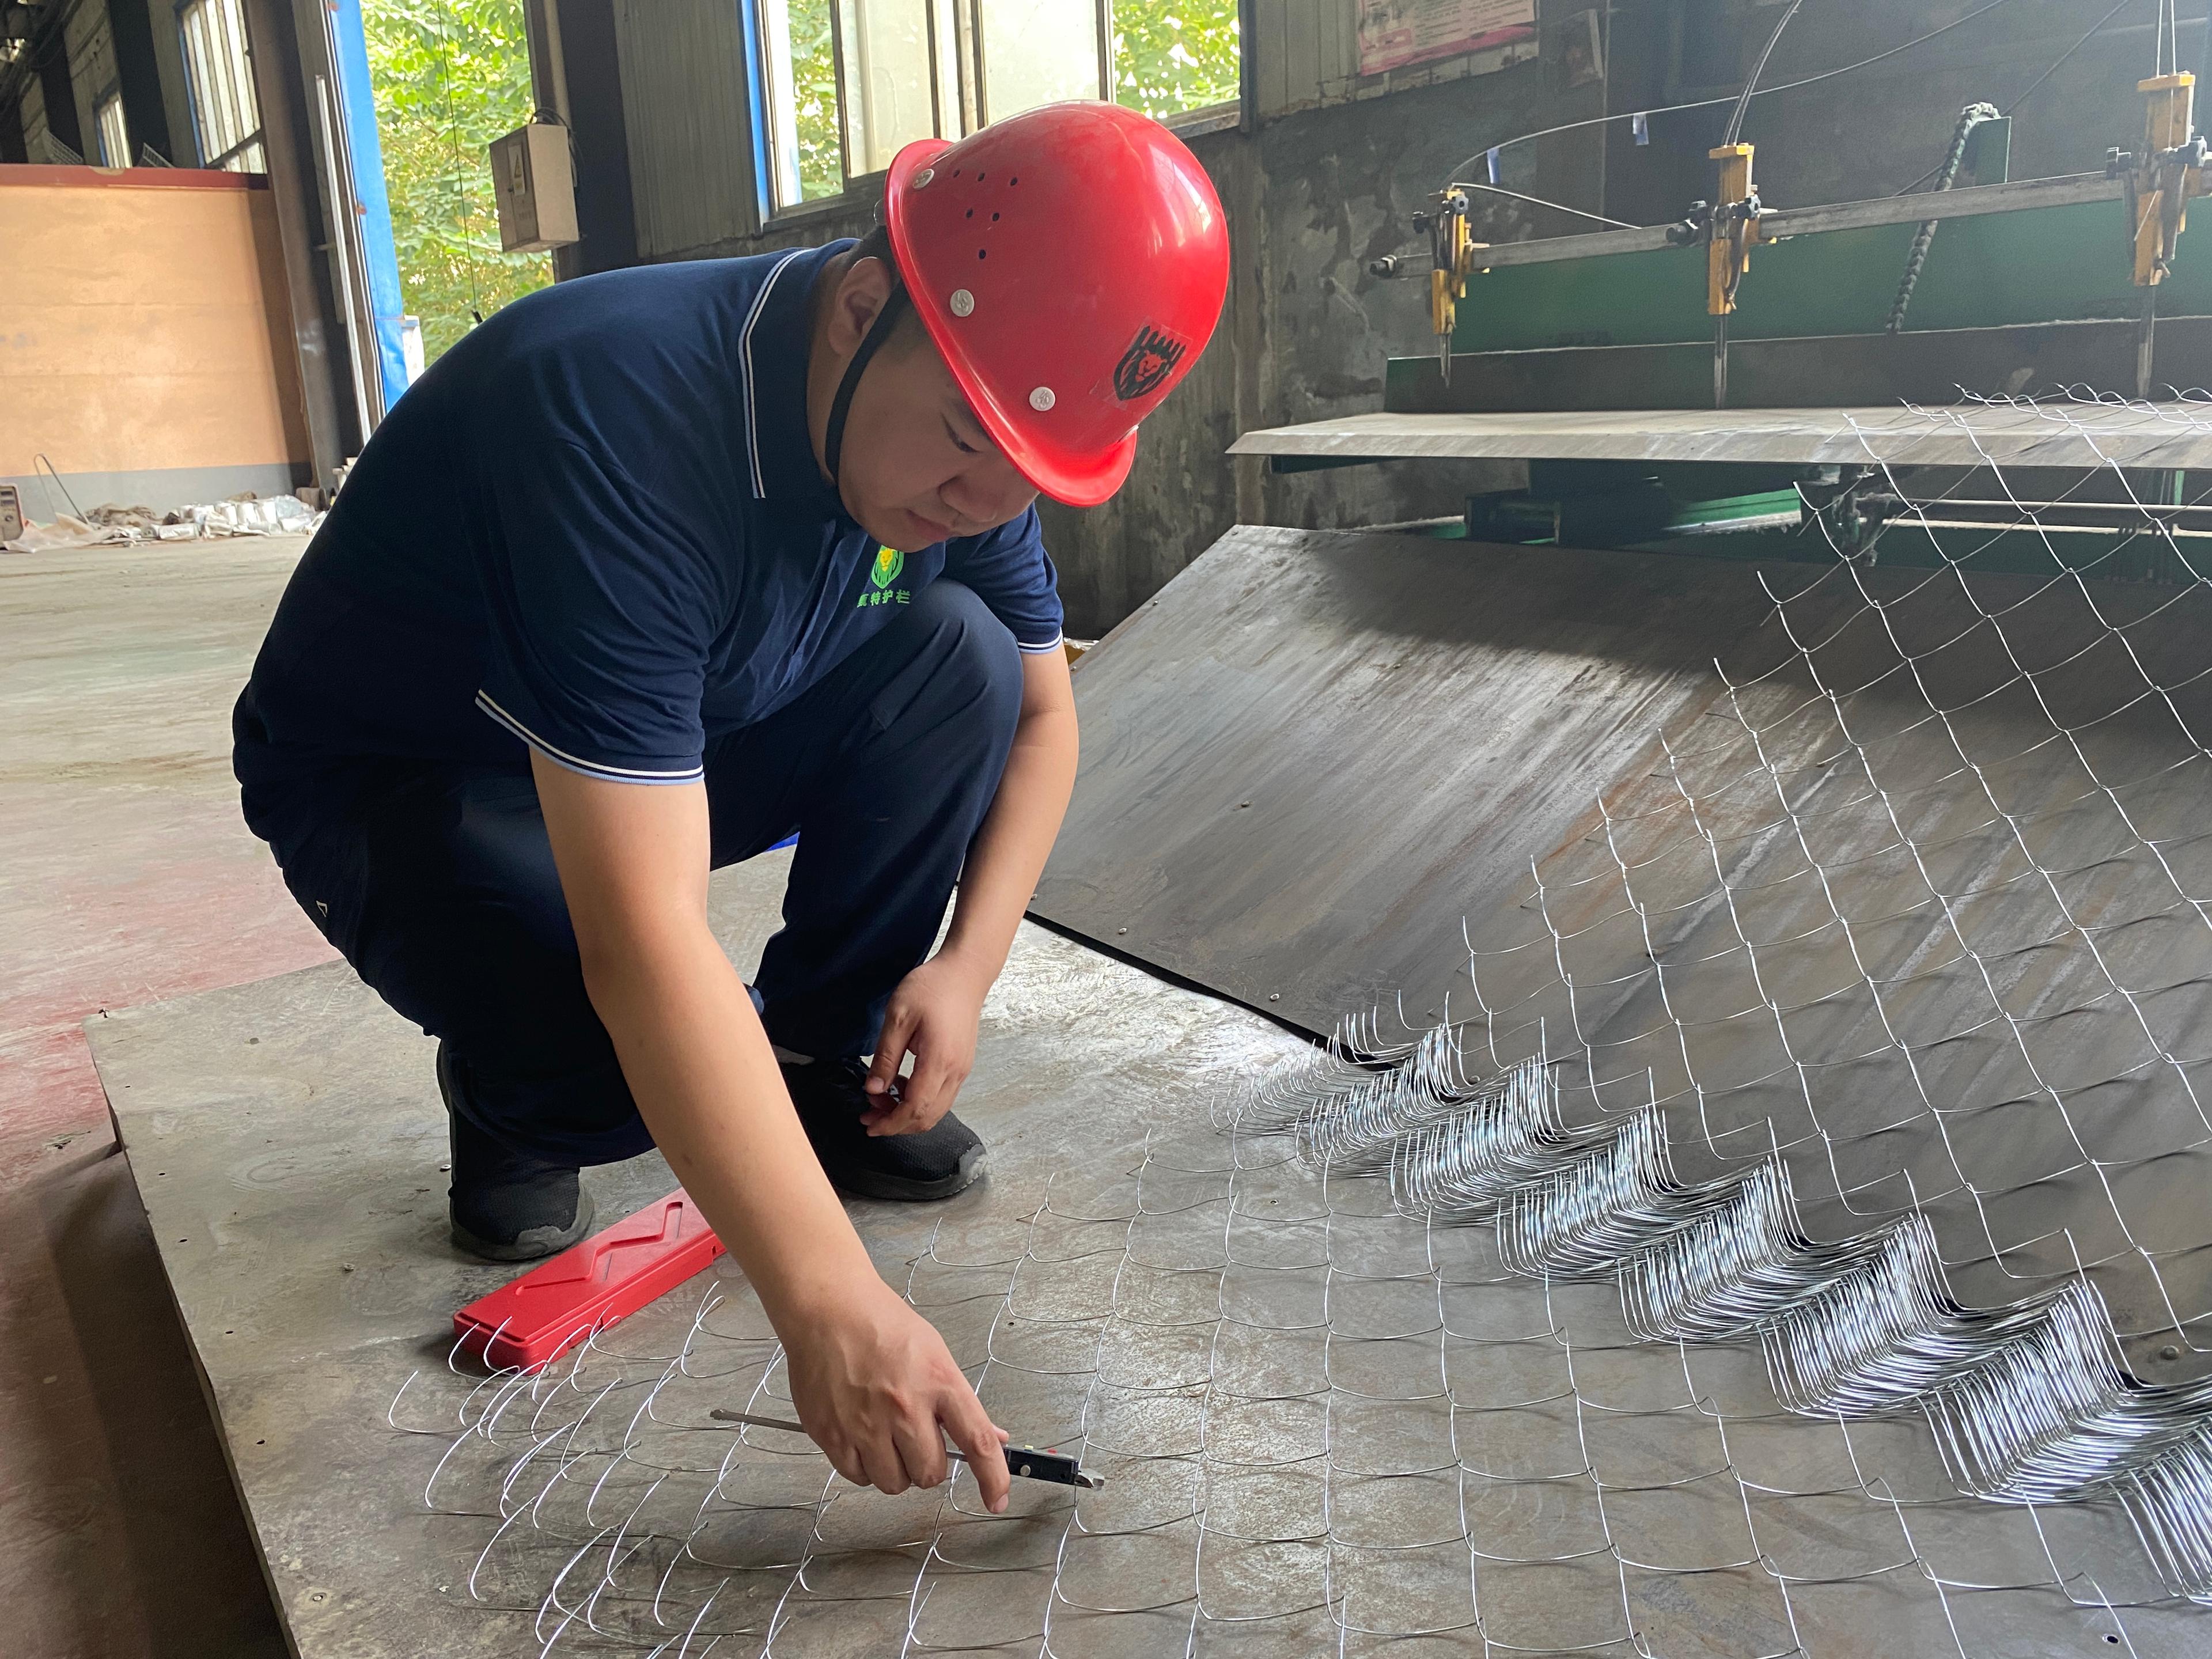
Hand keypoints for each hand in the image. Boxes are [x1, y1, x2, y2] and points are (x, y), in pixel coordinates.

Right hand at [784, 1277, 1010, 1509]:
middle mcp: (904, 1407)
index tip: (997, 1500)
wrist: (828, 1310)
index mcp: (939, 1382)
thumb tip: (992, 1435)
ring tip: (885, 1436)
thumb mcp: (935, 1353)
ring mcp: (865, 1424)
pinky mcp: (832, 1434)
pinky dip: (863, 1467)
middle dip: (928, 1466)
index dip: (992, 1478)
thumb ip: (960, 1400)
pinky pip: (857, 1476)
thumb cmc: (882, 1324)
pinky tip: (861, 1437)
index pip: (977, 1441)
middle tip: (916, 1441)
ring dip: (895, 1470)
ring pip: (893, 1482)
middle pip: (930, 1473)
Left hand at [864, 951, 991, 1135]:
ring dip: (907, 1114)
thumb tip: (873, 1090)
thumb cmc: (932, 987)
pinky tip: (900, 1085)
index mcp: (939, 1061)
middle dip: (896, 1123)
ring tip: (881, 1100)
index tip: (869, 1126)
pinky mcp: (961, 1064)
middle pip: (927, 1117)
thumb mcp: (898, 1017)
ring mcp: (961, 1070)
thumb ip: (885, 1057)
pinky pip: (941, 1096)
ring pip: (936, 1110)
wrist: (964, 973)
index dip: (891, 1123)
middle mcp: (955, 1071)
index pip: (915, 1108)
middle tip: (868, 1115)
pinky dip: (919, 1101)